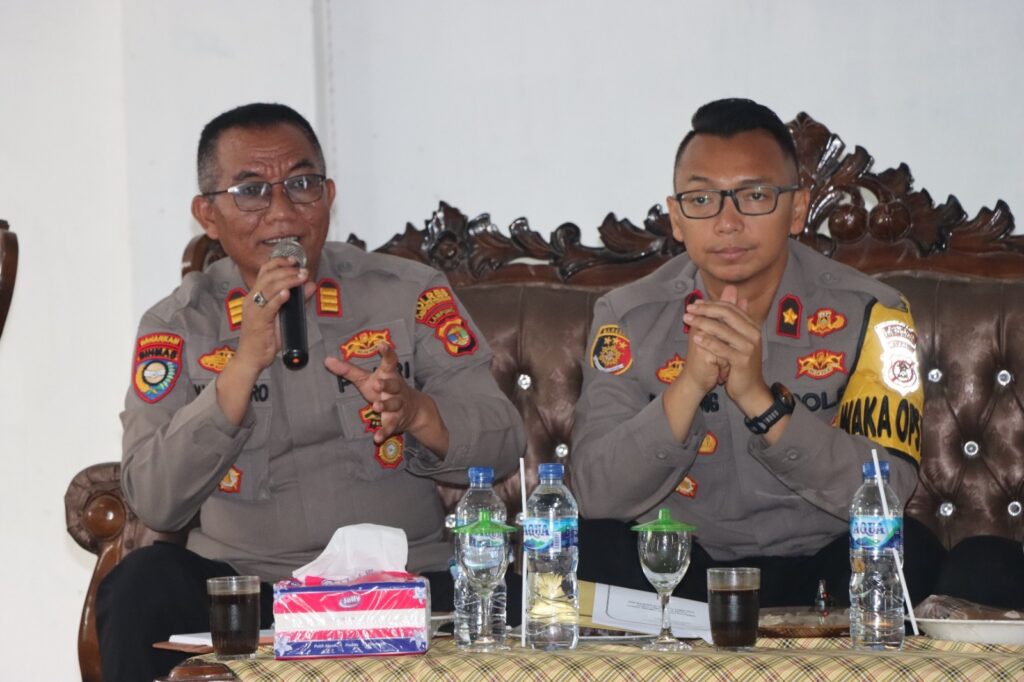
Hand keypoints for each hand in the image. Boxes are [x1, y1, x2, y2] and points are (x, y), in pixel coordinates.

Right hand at [234, 257, 313, 374]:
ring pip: (269, 288)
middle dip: (288, 270)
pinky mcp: (258, 322)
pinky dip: (278, 299)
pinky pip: (268, 307)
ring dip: (287, 281)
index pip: (265, 271)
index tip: (295, 260)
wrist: (251, 357)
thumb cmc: (264, 338)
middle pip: (268, 276)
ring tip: (300, 278)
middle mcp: (252, 299)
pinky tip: (287, 294)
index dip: (280, 262)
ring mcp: (254, 310)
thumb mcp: (284, 315)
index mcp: (256, 295)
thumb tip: (310, 286)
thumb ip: (297, 301)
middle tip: (303, 270)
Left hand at [325, 343, 424, 443]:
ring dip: (385, 405)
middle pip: (393, 385)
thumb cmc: (385, 389)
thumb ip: (348, 370)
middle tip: (377, 383)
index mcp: (389, 375)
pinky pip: (390, 426)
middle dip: (386, 385)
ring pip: (394, 404)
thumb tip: (326, 360)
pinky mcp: (396, 420)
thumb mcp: (367, 379)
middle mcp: (396, 389)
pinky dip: (384, 432)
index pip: (390, 362)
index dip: (387, 353)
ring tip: (376, 406)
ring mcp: (398, 405)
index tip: (382, 345)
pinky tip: (377, 438)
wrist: (413, 409)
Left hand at [683, 285, 769, 406]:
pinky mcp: (742, 360)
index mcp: (752, 326)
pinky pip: (722, 348)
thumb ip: (730, 319)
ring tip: (688, 320)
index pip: (730, 308)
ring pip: (723, 330)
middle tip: (689, 309)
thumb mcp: (736, 339)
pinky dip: (707, 342)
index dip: (711, 304)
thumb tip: (729, 292)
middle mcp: (753, 333)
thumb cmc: (739, 364)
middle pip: (727, 314)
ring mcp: (749, 347)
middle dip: (705, 310)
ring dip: (702, 323)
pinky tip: (695, 338)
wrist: (749, 389)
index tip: (695, 303)